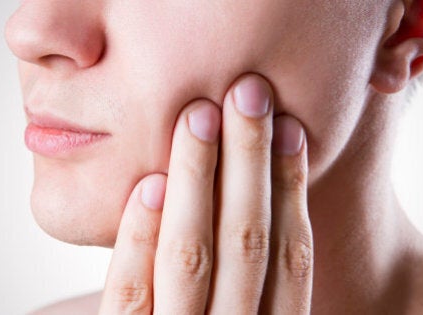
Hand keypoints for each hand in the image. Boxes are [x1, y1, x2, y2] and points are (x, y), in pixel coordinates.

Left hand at [98, 74, 312, 313]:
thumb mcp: (237, 313)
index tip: (290, 125)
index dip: (292, 189)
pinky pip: (130, 296)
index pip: (290, 259)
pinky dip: (139, 239)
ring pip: (190, 258)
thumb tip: (257, 185)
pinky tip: (149, 184)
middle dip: (248, 162)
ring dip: (197, 179)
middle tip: (248, 91)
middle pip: (245, 243)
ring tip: (199, 115)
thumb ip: (245, 278)